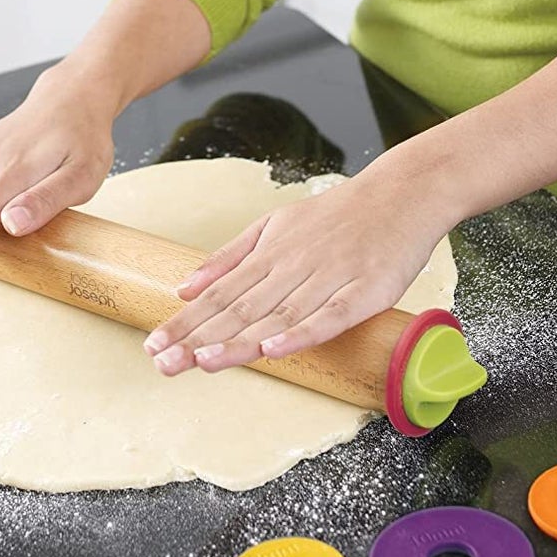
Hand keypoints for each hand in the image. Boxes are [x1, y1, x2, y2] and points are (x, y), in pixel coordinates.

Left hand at [143, 160, 449, 376]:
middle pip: (241, 307)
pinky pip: (330, 316)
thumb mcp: (276, 224)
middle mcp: (294, 264)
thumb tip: (185, 286)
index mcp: (271, 252)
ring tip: (202, 361)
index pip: (221, 293)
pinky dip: (301, 333)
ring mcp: (329, 277)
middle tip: (163, 363)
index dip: (187, 321)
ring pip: (277, 315)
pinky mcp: (365, 291)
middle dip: (199, 336)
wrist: (402, 194)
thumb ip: (231, 256)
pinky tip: (275, 349)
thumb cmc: (339, 214)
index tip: (154, 345)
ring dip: (238, 340)